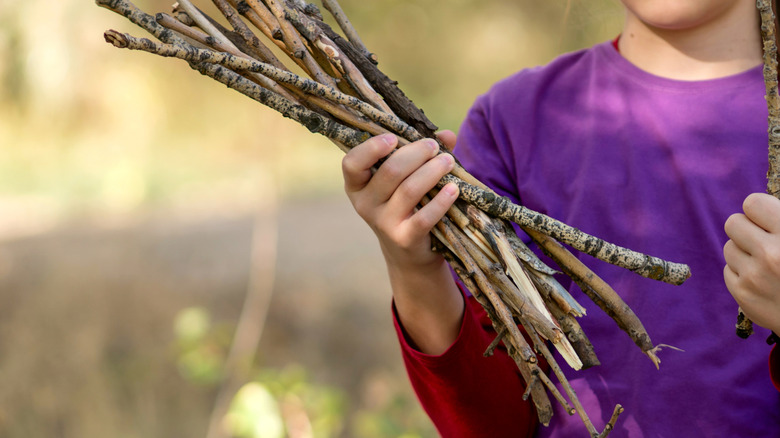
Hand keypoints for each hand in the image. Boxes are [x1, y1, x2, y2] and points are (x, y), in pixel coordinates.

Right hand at [342, 131, 459, 272]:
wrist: (408, 253)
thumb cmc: (407, 206)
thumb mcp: (405, 180)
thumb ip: (422, 154)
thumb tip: (446, 135)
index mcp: (358, 186)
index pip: (352, 164)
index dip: (371, 148)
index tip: (394, 138)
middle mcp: (365, 205)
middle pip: (390, 172)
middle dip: (416, 154)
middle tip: (434, 147)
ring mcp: (384, 224)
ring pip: (409, 190)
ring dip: (432, 171)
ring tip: (448, 161)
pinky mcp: (405, 239)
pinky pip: (424, 217)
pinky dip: (441, 201)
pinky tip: (454, 189)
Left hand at [724, 193, 779, 333]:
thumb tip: (758, 206)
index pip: (752, 203)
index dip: (759, 210)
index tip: (767, 219)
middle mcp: (770, 254)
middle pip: (732, 223)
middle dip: (746, 229)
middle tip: (763, 239)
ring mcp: (753, 276)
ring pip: (729, 247)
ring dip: (744, 251)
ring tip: (766, 262)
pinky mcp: (742, 294)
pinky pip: (728, 269)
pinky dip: (742, 272)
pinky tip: (763, 280)